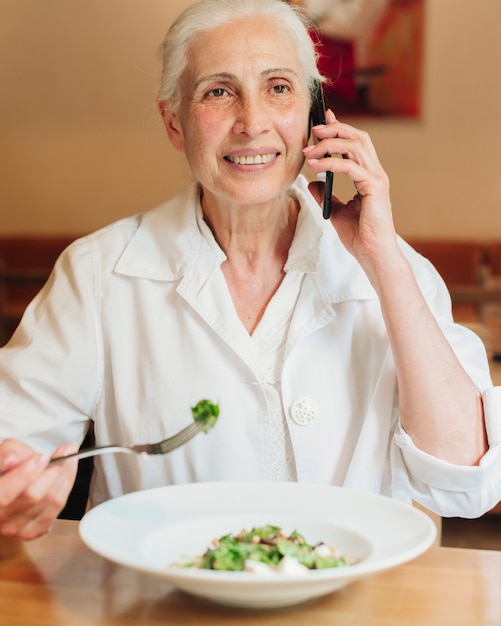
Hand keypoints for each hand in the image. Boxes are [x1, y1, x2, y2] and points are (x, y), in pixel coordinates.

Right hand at [0, 439, 78, 539]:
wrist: (8, 484)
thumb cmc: (5, 468)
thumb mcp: (2, 454)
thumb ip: (7, 453)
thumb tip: (12, 459)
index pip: (5, 494)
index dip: (26, 474)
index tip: (43, 456)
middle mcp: (0, 518)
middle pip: (33, 496)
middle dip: (54, 470)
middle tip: (66, 451)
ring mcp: (16, 528)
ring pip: (50, 501)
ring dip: (65, 476)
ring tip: (69, 458)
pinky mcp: (33, 530)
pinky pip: (57, 508)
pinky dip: (66, 487)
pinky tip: (67, 473)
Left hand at [303, 110, 396, 277]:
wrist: (372, 254)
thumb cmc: (359, 236)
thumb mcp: (336, 211)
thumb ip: (326, 194)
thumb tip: (313, 182)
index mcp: (369, 176)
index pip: (355, 144)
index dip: (340, 129)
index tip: (323, 120)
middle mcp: (375, 173)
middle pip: (358, 138)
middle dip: (335, 129)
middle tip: (314, 129)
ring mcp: (377, 179)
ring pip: (355, 147)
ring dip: (330, 145)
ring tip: (310, 150)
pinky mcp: (375, 188)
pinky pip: (351, 167)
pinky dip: (332, 163)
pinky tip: (316, 166)